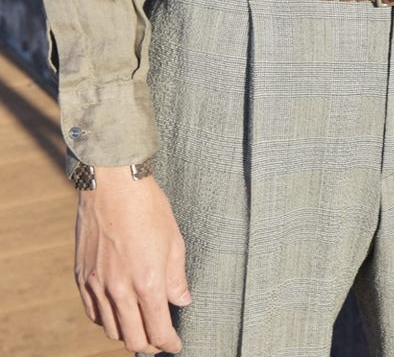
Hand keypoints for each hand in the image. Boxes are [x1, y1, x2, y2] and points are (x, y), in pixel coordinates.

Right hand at [74, 166, 190, 353]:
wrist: (113, 184)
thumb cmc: (148, 207)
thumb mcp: (174, 240)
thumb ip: (176, 277)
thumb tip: (181, 301)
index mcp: (147, 282)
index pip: (158, 331)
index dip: (169, 344)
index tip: (175, 345)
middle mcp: (119, 289)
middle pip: (133, 339)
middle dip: (150, 345)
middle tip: (160, 340)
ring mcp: (97, 284)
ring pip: (110, 329)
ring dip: (127, 334)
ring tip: (140, 327)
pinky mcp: (82, 276)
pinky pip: (92, 312)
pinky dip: (106, 320)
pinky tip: (117, 312)